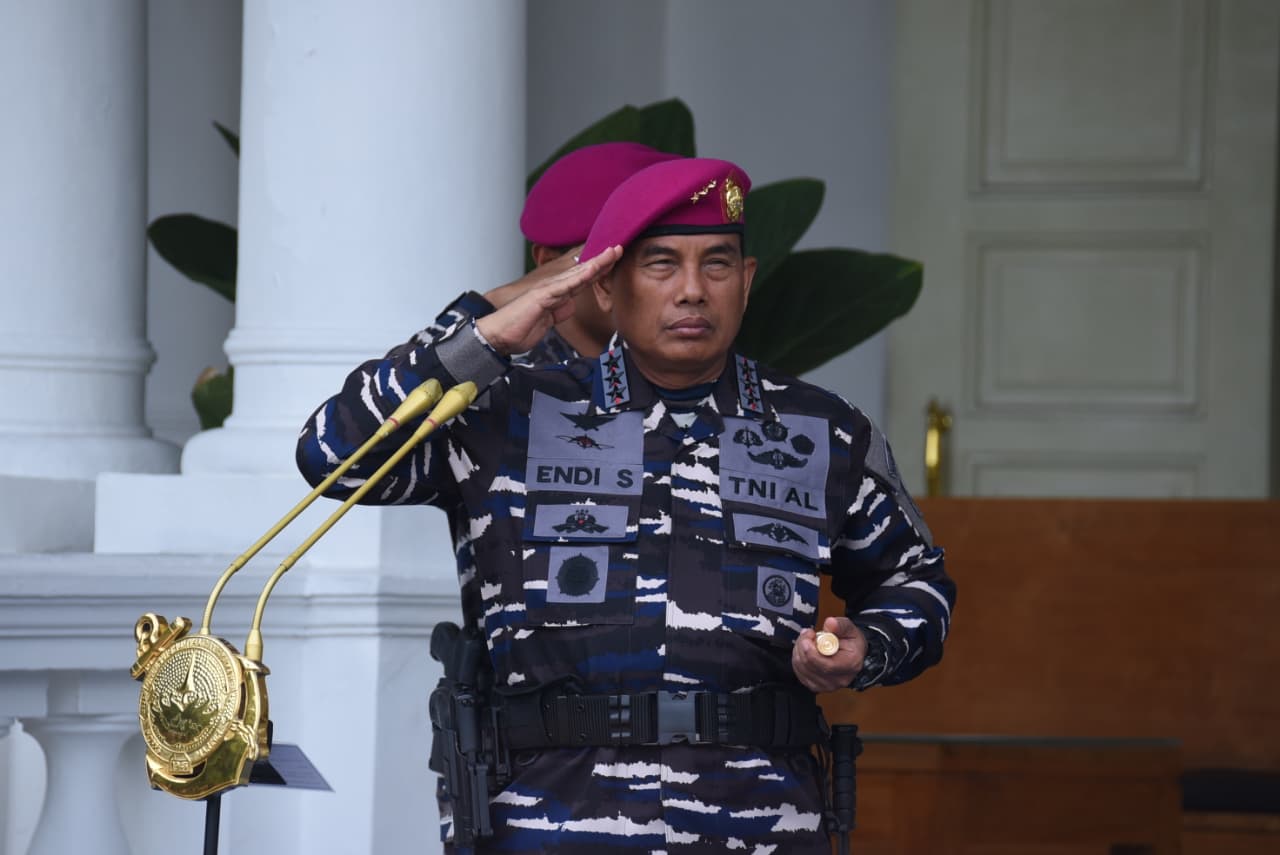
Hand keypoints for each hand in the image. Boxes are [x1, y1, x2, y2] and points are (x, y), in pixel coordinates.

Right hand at [476, 246, 620, 355]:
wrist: (498, 335)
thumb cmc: (518, 328)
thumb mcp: (547, 321)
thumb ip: (558, 312)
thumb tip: (569, 306)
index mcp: (557, 295)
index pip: (582, 280)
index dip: (599, 270)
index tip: (615, 262)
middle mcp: (554, 288)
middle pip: (583, 271)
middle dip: (603, 260)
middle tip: (621, 247)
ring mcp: (548, 290)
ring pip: (578, 273)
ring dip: (597, 262)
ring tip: (613, 251)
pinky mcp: (542, 296)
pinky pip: (565, 285)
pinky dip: (580, 276)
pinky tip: (593, 268)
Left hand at [792, 616, 866, 692]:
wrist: (852, 654)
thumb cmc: (851, 642)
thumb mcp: (850, 628)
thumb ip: (840, 625)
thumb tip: (830, 624)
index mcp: (851, 664)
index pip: (826, 665)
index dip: (811, 651)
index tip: (809, 635)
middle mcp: (840, 679)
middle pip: (810, 666)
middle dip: (803, 646)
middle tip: (808, 634)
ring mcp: (827, 685)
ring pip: (802, 668)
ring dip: (799, 651)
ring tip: (807, 641)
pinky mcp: (816, 686)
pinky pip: (799, 672)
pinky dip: (798, 659)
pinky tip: (806, 651)